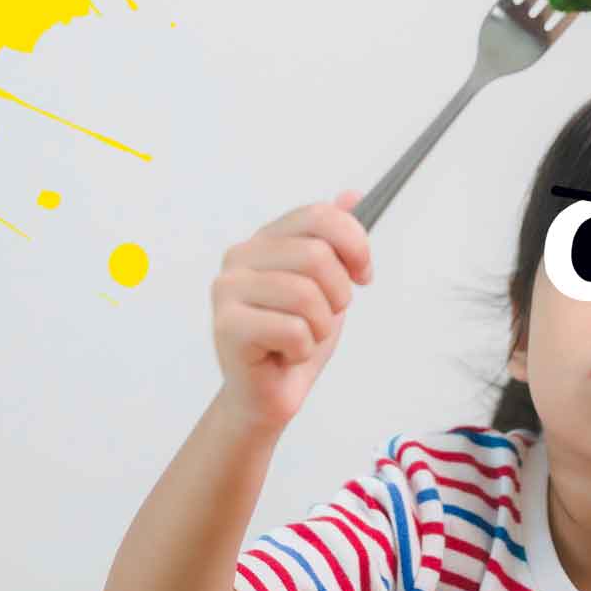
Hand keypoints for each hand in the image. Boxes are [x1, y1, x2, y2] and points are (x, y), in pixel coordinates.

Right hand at [211, 191, 372, 431]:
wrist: (267, 395)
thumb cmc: (293, 340)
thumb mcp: (328, 285)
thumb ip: (336, 241)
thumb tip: (353, 195)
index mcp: (265, 240)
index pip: (318, 216)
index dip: (354, 244)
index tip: (363, 274)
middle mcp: (240, 257)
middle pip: (317, 256)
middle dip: (337, 296)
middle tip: (322, 318)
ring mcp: (228, 290)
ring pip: (307, 295)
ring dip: (320, 328)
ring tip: (302, 339)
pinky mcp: (227, 326)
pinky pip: (293, 330)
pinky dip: (302, 350)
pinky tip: (284, 354)